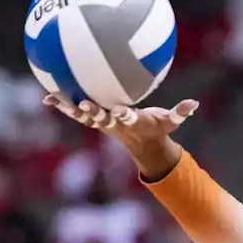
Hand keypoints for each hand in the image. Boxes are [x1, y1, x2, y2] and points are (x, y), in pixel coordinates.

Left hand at [43, 92, 197, 179]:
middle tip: (84, 104)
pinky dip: (62, 105)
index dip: (123, 115)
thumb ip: (181, 112)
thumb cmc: (156, 128)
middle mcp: (113, 123)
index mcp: (131, 121)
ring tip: (53, 99)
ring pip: (83, 116)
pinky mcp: (93, 119)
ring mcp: (101, 122)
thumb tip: (195, 104)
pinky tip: (47, 97)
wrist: (142, 145)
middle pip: (101, 118)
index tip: (120, 110)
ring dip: (69, 108)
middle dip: (93, 112)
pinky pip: (76, 111)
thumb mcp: (170, 122)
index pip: (127, 118)